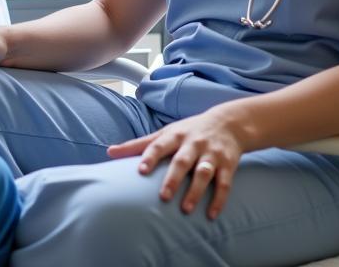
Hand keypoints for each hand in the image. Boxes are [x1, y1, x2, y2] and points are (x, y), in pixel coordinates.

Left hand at [106, 108, 244, 219]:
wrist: (228, 123)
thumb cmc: (189, 130)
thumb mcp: (165, 132)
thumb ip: (138, 144)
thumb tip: (109, 152)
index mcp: (175, 135)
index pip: (160, 144)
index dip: (150, 156)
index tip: (140, 171)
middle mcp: (193, 143)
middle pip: (182, 160)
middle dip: (173, 178)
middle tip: (163, 196)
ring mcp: (211, 154)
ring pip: (204, 172)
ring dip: (196, 191)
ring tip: (185, 209)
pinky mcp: (228, 164)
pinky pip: (224, 183)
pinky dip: (219, 199)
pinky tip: (211, 215)